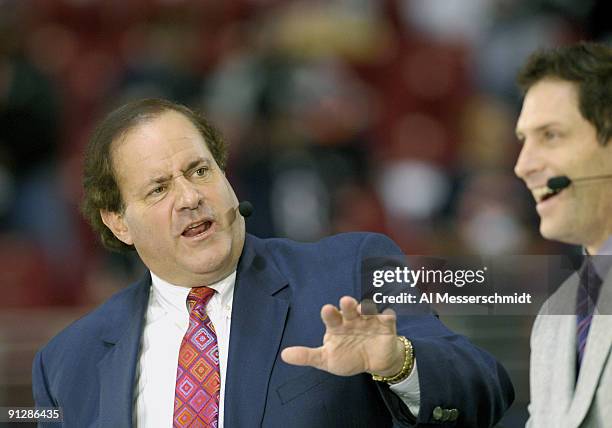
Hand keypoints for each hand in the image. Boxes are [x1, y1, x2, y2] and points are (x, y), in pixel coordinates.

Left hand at [281, 296, 405, 376]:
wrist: (374, 363)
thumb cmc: (348, 356)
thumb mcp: (326, 359)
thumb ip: (307, 356)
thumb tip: (284, 355)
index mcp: (337, 326)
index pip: (331, 316)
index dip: (330, 313)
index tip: (327, 309)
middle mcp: (352, 319)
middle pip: (349, 309)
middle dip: (348, 305)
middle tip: (346, 302)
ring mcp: (369, 321)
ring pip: (368, 310)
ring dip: (366, 308)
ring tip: (364, 309)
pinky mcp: (385, 325)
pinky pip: (387, 317)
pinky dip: (387, 315)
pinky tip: (386, 315)